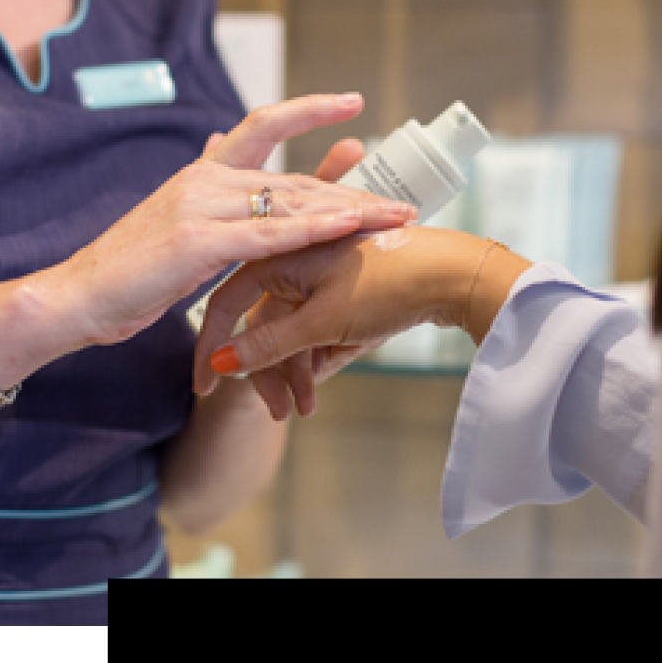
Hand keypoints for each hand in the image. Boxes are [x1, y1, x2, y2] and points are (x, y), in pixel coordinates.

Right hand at [54, 95, 417, 348]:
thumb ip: (205, 181)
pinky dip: (315, 230)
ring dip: (350, 211)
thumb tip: (220, 139)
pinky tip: (352, 225)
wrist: (76, 295)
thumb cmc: (128, 267)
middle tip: (402, 200)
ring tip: (395, 216)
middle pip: (295, 178)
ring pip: (291, 203)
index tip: (352, 103)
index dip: (309, 111)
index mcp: (201, 172)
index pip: (263, 127)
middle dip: (354, 190)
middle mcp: (205, 178)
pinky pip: (270, 233)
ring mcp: (201, 206)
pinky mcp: (198, 242)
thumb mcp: (171, 216)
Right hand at [193, 227, 506, 419]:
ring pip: (292, 329)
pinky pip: (318, 325)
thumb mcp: (321, 322)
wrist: (456, 273)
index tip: (205, 386)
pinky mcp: (345, 286)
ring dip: (299, 368)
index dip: (215, 345)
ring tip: (309, 406)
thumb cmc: (387, 285)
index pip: (229, 301)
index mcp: (281, 251)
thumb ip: (268, 344)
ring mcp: (321, 272)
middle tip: (281, 411)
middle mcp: (295, 257)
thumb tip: (220, 363)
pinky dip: (321, 353)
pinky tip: (329, 376)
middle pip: (264, 322)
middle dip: (271, 370)